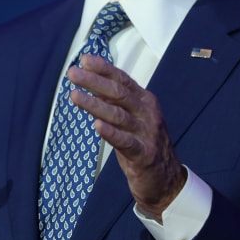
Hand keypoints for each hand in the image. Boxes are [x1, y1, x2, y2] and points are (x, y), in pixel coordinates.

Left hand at [68, 54, 185, 219]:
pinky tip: (97, 126)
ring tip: (75, 96)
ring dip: (95, 105)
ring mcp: (147, 133)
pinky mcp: (144, 154)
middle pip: (119, 93)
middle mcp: (147, 113)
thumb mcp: (131, 118)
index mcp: (144, 100)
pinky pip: (125, 142)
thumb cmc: (144, 144)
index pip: (122, 79)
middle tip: (73, 74)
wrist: (167, 180)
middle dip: (94, 81)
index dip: (103, 68)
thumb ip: (115, 102)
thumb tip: (91, 82)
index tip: (84, 59)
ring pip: (118, 115)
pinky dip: (111, 133)